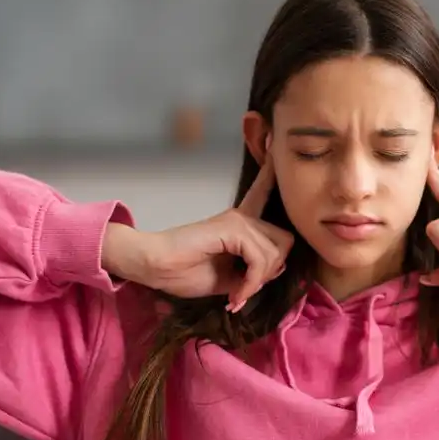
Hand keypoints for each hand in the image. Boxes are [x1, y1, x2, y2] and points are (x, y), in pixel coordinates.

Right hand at [102, 155, 293, 311]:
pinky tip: (235, 295)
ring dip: (259, 281)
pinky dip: (252, 282)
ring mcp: (238, 219)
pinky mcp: (232, 227)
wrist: (154, 267)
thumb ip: (253, 272)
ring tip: (238, 294)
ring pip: (275, 252)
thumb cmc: (185, 272)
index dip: (272, 174)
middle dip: (272, 270)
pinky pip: (259, 258)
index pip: (263, 193)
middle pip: (284, 241)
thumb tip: (277, 269)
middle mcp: (242, 216)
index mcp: (240, 223)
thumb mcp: (229, 277)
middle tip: (247, 289)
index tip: (274, 144)